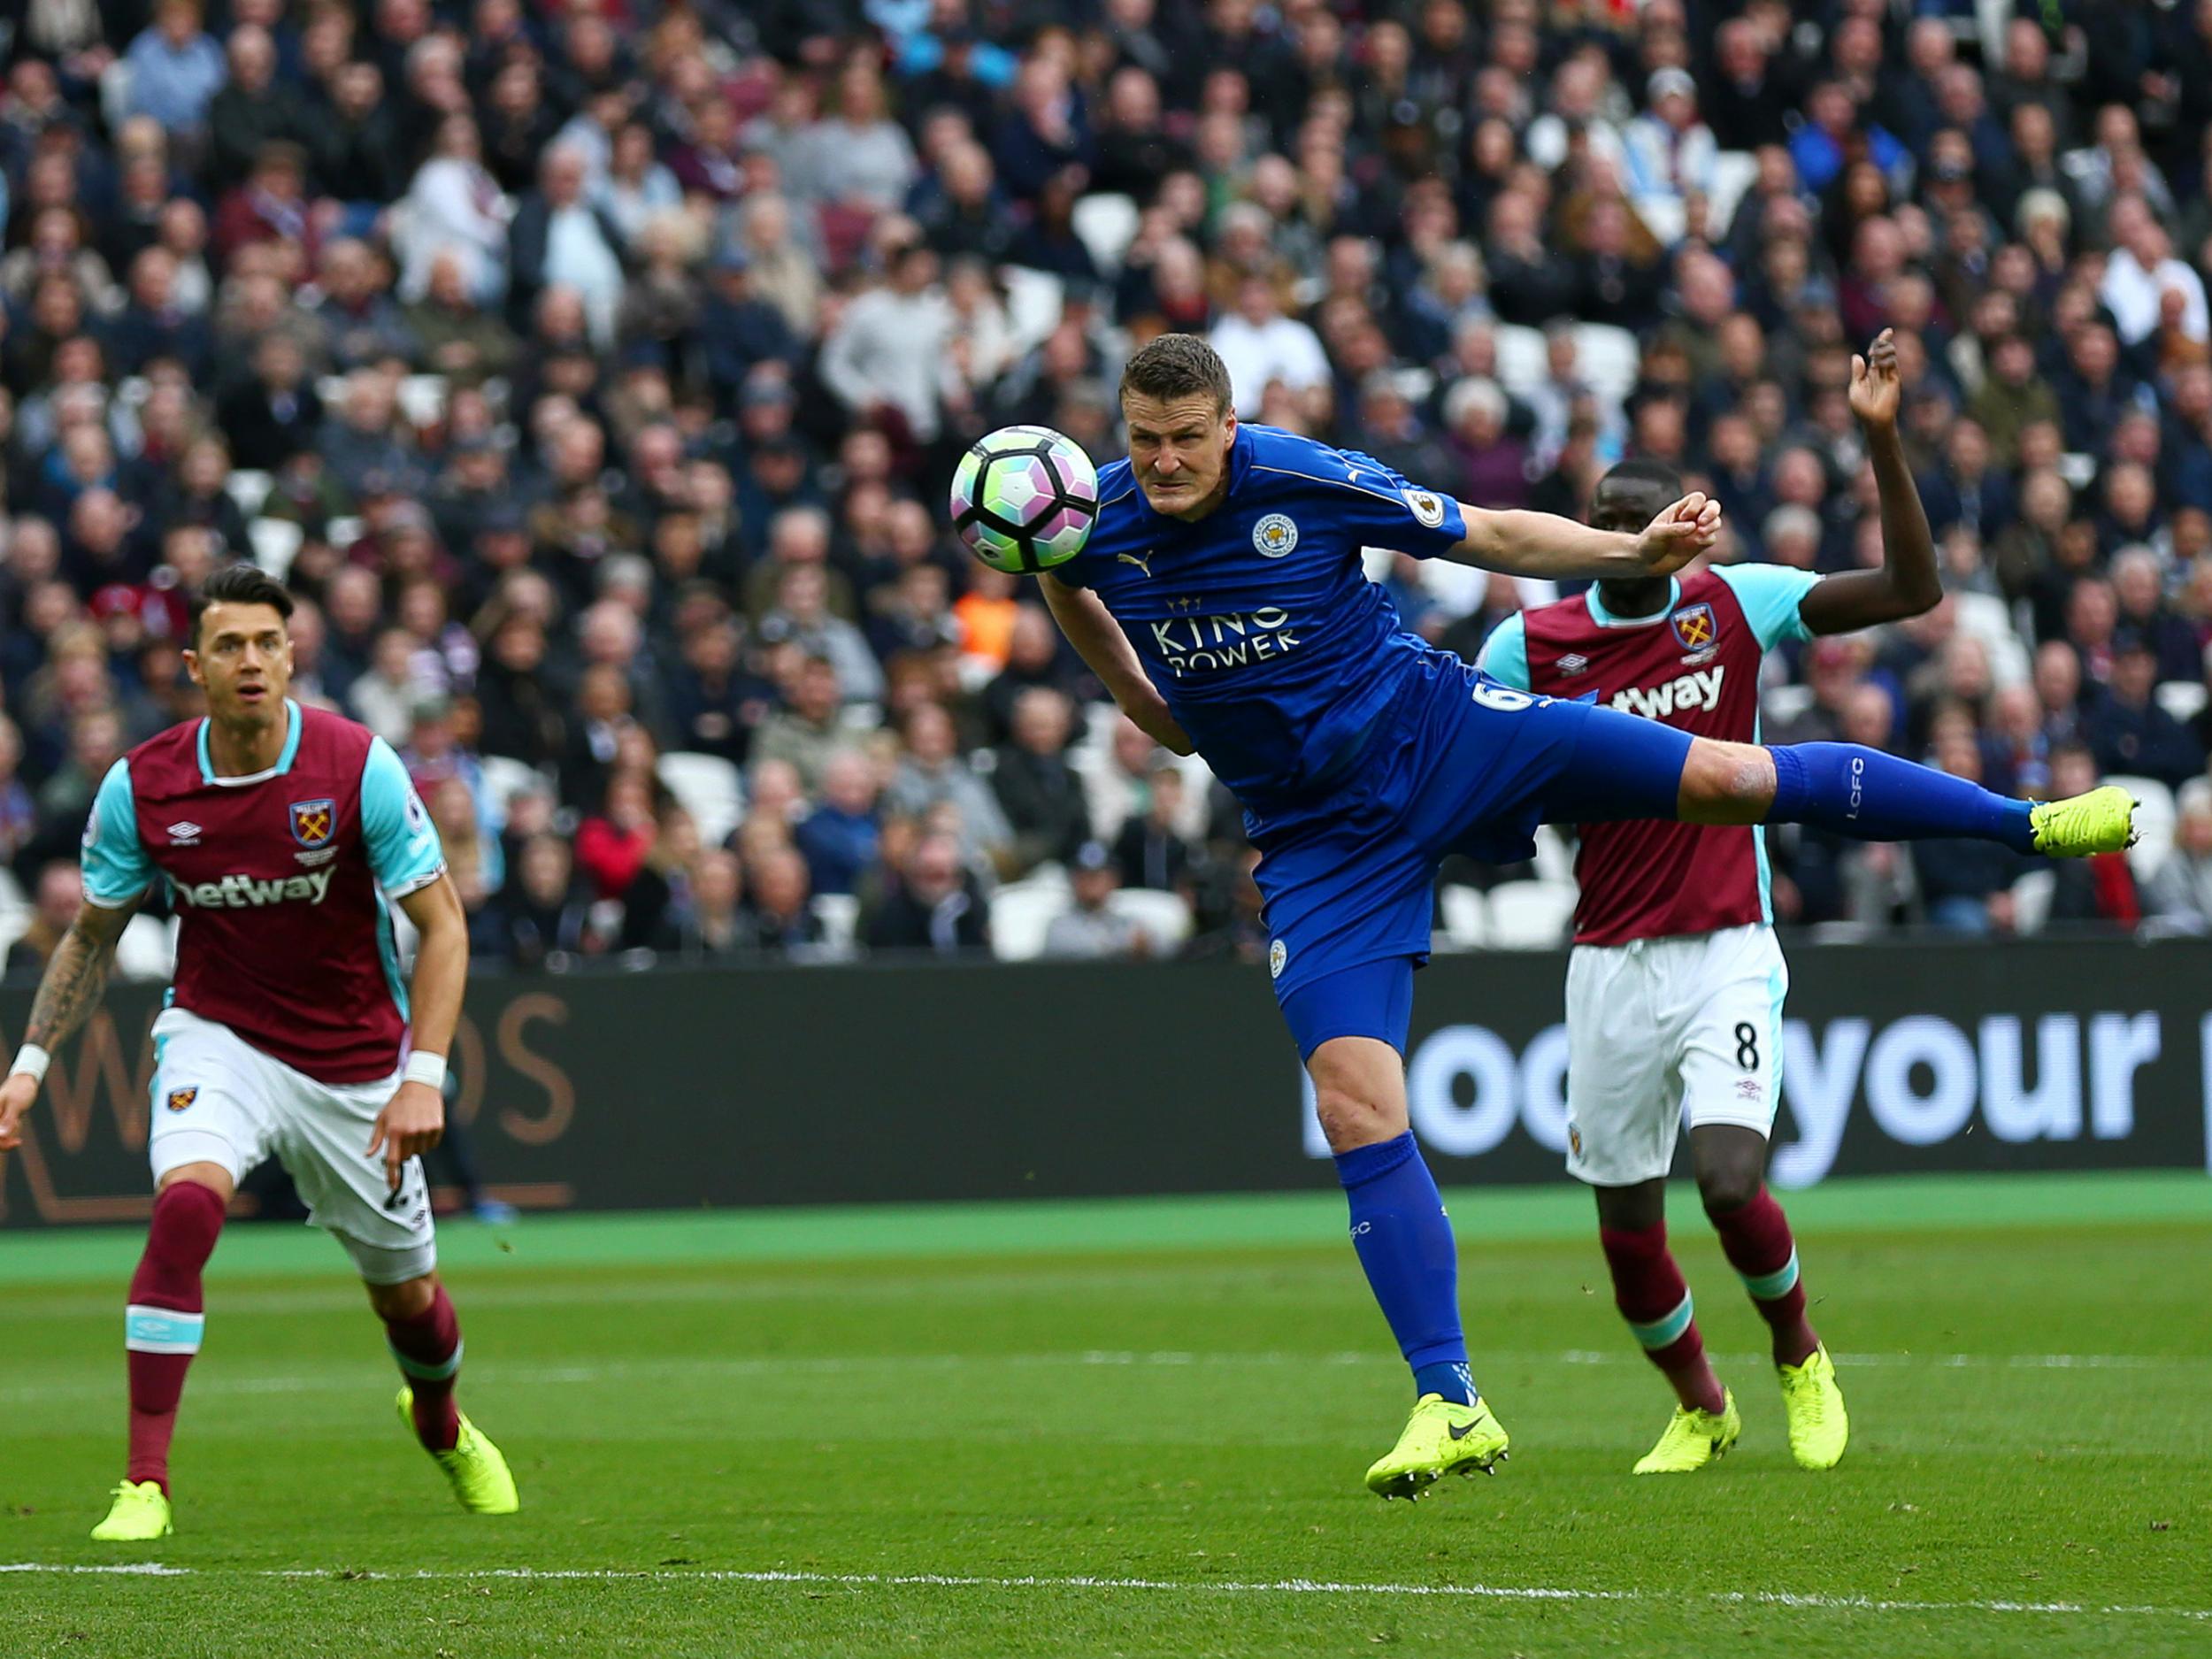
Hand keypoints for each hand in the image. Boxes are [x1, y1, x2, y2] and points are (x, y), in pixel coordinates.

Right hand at [0, 1072, 35, 1151]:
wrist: (25, 1080)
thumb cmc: (20, 1089)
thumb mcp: (16, 1104)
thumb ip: (8, 1120)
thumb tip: (1, 1136)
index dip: (2, 1143)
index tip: (17, 1142)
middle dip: (8, 1138)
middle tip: (19, 1129)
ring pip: (2, 1136)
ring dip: (12, 1132)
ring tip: (18, 1121)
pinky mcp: (1, 1120)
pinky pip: (6, 1132)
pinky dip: (13, 1129)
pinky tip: (18, 1121)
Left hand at [366, 1079, 443, 1193]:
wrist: (420, 1085)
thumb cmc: (398, 1102)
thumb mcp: (382, 1118)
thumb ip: (376, 1139)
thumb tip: (369, 1155)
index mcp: (394, 1131)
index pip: (392, 1160)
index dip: (392, 1175)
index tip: (392, 1186)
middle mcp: (410, 1132)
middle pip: (407, 1157)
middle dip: (404, 1151)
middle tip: (403, 1136)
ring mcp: (425, 1130)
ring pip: (421, 1152)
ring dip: (416, 1146)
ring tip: (414, 1128)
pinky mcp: (437, 1128)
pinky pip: (432, 1145)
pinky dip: (427, 1141)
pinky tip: (424, 1127)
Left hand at [1635, 492, 1722, 575]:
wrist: (1646, 562)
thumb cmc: (1648, 543)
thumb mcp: (1656, 534)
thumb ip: (1674, 529)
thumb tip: (1694, 526)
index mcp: (1680, 509)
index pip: (1698, 498)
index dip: (1694, 505)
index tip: (1682, 518)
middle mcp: (1691, 518)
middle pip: (1712, 506)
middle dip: (1712, 511)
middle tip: (1702, 522)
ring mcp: (1696, 531)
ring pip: (1715, 522)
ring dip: (1712, 525)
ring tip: (1701, 532)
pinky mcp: (1699, 545)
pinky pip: (1711, 539)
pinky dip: (1708, 538)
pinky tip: (1698, 542)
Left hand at [1849, 328, 1900, 430]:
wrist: (1874, 419)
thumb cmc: (1862, 407)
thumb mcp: (1855, 387)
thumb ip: (1857, 372)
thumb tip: (1857, 356)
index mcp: (1870, 373)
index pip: (1877, 353)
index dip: (1882, 341)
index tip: (1888, 331)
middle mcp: (1881, 372)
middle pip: (1886, 349)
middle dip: (1883, 342)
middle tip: (1873, 350)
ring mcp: (1889, 374)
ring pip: (1890, 353)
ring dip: (1882, 350)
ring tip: (1874, 357)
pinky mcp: (1895, 379)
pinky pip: (1892, 363)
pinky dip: (1885, 359)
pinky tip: (1879, 364)